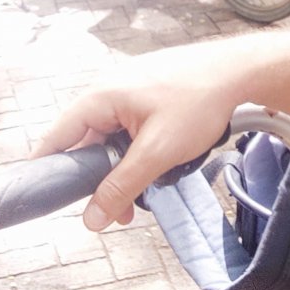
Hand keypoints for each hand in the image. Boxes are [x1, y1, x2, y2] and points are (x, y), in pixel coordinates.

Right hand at [30, 45, 242, 230]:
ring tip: (140, 194)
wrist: (240, 71)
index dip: (50, 169)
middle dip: (98, 178)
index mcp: (101, 96)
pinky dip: (136, 150)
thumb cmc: (200, 101)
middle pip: (86, 142)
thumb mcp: (157, 152)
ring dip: (121, 167)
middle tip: (114, 209)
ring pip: (111, 137)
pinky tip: (156, 166)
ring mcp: (130, 89)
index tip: (50, 198)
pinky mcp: (149, 93)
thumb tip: (91, 218)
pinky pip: (130, 127)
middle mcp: (109, 89)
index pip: (57, 137)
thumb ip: (121, 186)